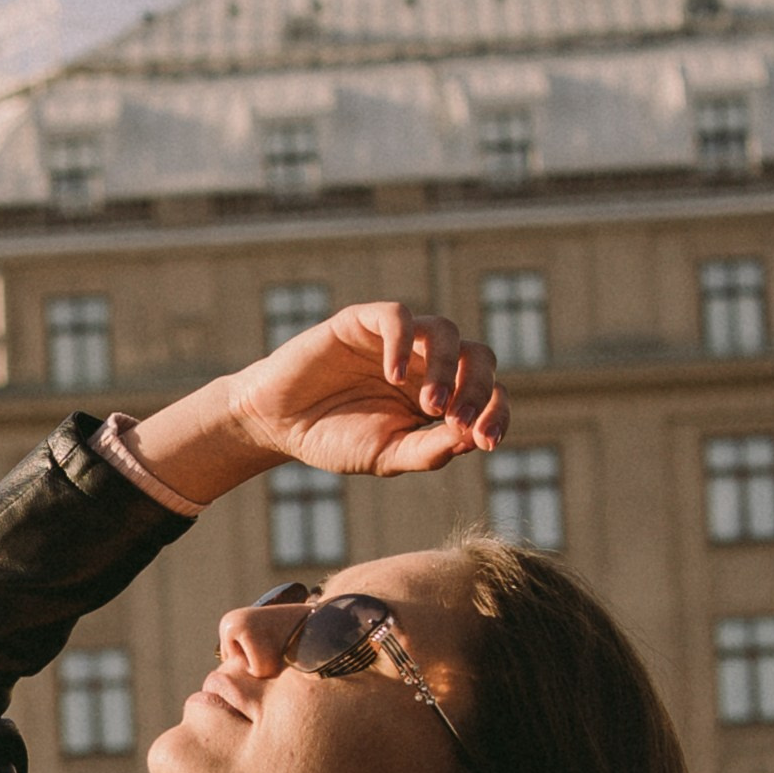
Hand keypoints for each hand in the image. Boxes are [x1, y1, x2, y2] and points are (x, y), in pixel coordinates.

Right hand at [230, 301, 506, 479]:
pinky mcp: (363, 321)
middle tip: (457, 421)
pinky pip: (397, 317)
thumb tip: (471, 438)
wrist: (277, 424)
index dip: (495, 413)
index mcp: (439, 394)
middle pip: (477, 357)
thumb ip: (427, 450)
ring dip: (446, 368)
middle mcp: (425, 362)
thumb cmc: (333, 439)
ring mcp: (397, 339)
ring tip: (430, 405)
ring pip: (445, 333)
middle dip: (478, 389)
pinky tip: (393, 377)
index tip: (486, 441)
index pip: (487, 393)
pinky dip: (402, 343)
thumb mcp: (385, 456)